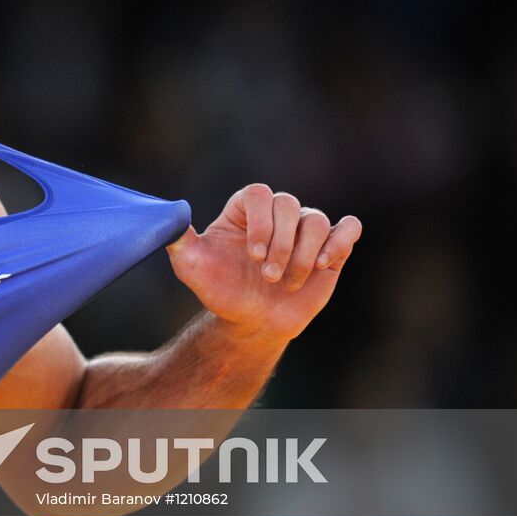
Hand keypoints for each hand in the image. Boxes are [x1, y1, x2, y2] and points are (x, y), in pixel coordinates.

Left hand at [165, 184, 361, 341]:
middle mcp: (276, 214)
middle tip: (267, 276)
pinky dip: (340, 241)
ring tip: (287, 282)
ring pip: (316, 220)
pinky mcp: (331, 248)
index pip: (259, 194)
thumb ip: (179, 241)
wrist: (251, 321)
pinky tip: (321, 265)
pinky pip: (349, 227)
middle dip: (281, 245)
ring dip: (303, 254)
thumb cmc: (221, 291)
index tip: (253, 255)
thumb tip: (167, 217)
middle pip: (289, 204)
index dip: (260, 223)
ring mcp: (304, 230)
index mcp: (245, 210)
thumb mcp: (192, 268)